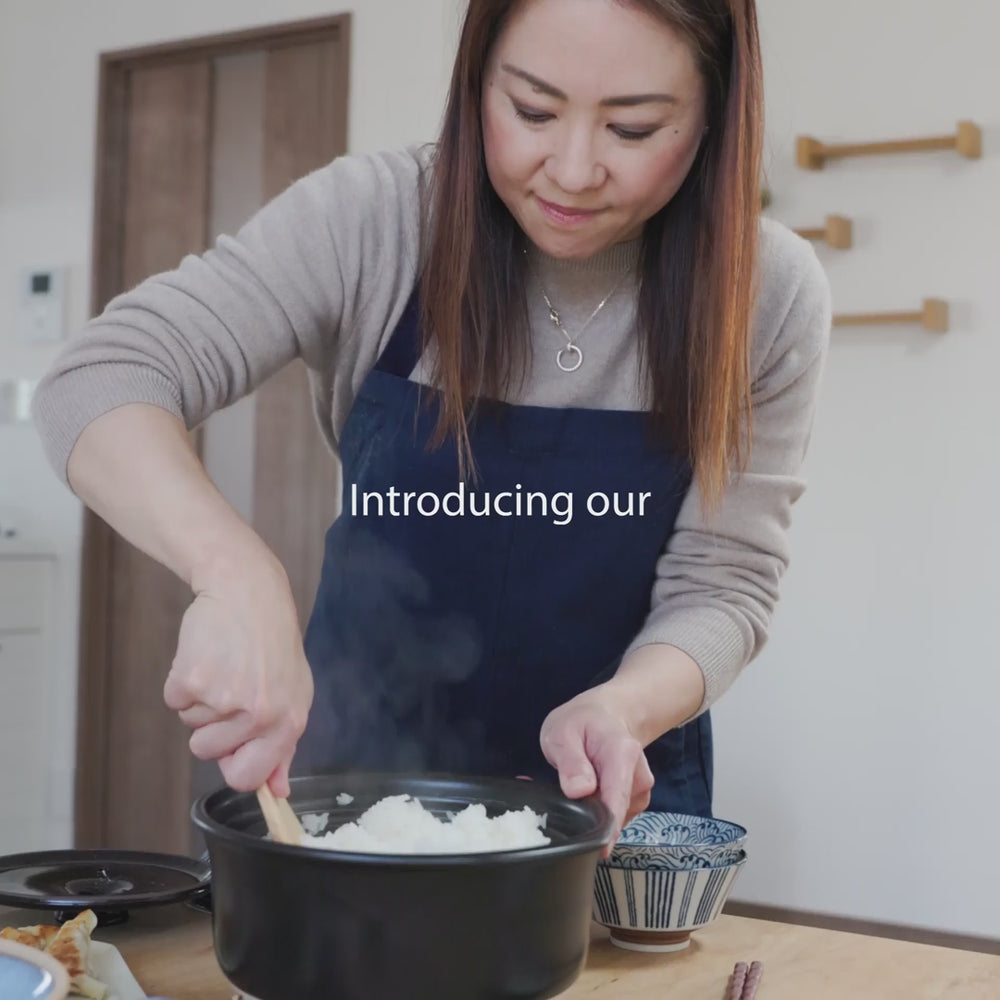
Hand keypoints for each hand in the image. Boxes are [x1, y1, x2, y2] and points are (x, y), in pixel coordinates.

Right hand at [163, 552, 312, 797]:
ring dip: (200, 701)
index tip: (233, 745)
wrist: (248, 591)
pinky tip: (206, 656)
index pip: (248, 778)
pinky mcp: (192, 679)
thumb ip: (283, 744)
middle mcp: (259, 714)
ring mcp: (224, 698)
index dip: (233, 764)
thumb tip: (276, 792)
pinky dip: (182, 682)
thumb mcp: (294, 691)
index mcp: (288, 722)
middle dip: (212, 729)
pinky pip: (174, 701)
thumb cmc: (271, 642)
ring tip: (224, 666)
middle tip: (231, 688)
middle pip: (208, 753)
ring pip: (191, 726)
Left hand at [539, 684, 654, 854]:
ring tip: (570, 790)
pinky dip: (597, 812)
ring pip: (615, 818)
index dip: (607, 828)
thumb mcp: (563, 733)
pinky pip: (614, 816)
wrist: (607, 715)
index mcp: (623, 754)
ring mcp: (640, 790)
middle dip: (588, 819)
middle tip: (558, 805)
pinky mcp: (635, 800)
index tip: (596, 849)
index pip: (617, 798)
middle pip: (616, 812)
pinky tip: (585, 796)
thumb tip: (580, 791)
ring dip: (591, 814)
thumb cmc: (582, 722)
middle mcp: (639, 775)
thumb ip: (571, 761)